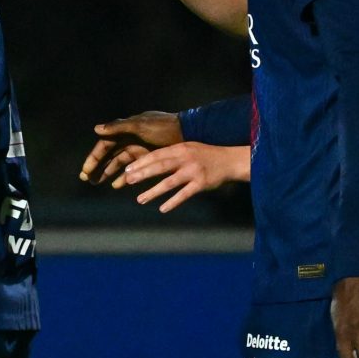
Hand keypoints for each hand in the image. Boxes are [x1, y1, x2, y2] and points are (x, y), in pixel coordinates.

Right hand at [79, 111, 183, 184]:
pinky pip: (133, 170)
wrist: (189, 134)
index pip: (104, 144)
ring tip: (98, 183)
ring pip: (118, 163)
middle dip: (97, 166)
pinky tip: (117, 185)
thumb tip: (96, 129)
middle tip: (87, 180)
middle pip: (109, 155)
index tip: (85, 170)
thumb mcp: (141, 126)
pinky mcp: (149, 159)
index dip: (94, 157)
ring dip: (108, 172)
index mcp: (126, 130)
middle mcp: (130, 139)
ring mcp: (140, 149)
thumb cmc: (164, 128)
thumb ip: (119, 127)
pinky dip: (124, 177)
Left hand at [110, 140, 247, 212]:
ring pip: (169, 183)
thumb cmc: (206, 155)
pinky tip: (162, 209)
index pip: (157, 155)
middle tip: (128, 181)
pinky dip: (172, 202)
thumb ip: (173, 154)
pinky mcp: (201, 184)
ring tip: (140, 199)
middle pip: (160, 167)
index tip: (128, 169)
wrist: (230, 160)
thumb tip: (151, 161)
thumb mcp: (189, 148)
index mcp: (180, 148)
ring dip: (153, 192)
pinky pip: (184, 194)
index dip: (141, 162)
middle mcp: (185, 159)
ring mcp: (193, 172)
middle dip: (142, 174)